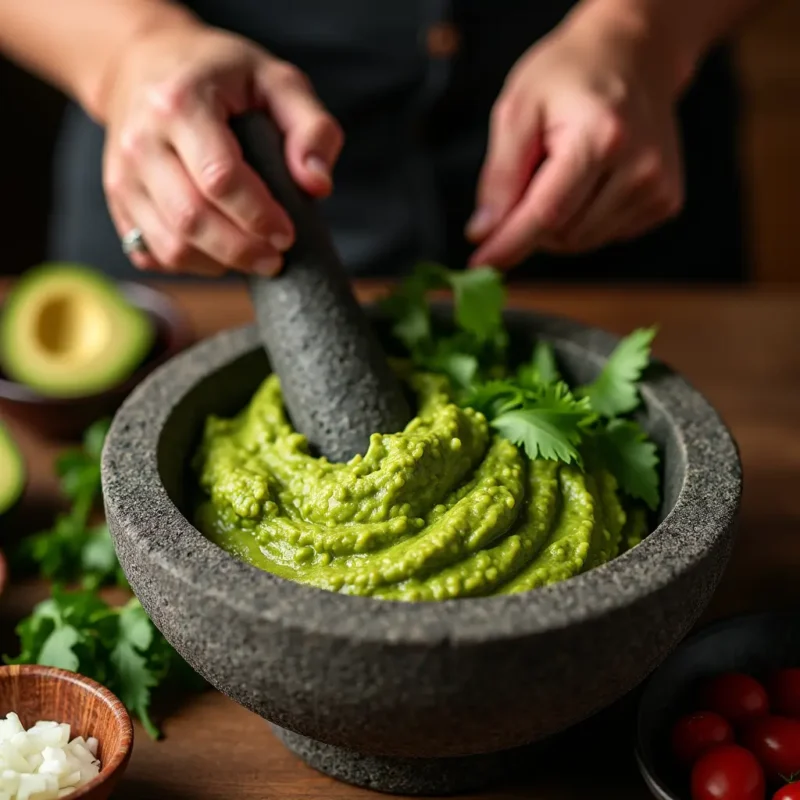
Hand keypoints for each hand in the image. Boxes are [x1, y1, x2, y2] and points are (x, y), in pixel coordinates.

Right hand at [102, 22, 342, 275]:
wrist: (144, 62)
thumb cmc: (222, 75)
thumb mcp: (277, 81)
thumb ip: (311, 128)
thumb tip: (318, 185)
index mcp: (180, 103)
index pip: (220, 178)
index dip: (258, 216)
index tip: (287, 234)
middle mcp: (141, 141)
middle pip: (192, 219)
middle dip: (242, 250)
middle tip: (276, 259)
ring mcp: (121, 174)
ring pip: (169, 245)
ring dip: (218, 264)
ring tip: (253, 258)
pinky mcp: (117, 199)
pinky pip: (151, 252)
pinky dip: (190, 265)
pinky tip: (218, 254)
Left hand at [466, 6, 685, 267]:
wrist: (633, 54)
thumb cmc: (568, 76)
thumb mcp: (518, 109)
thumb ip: (499, 175)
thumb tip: (484, 232)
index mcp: (601, 138)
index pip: (547, 213)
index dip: (510, 243)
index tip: (480, 265)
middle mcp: (639, 167)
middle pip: (562, 234)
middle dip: (531, 221)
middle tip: (529, 178)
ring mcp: (658, 188)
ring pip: (581, 242)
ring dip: (557, 223)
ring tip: (562, 172)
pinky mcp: (666, 202)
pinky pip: (604, 236)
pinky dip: (584, 219)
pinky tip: (590, 180)